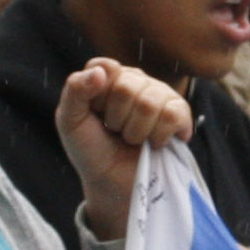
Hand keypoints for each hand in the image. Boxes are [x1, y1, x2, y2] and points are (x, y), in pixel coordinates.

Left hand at [58, 57, 192, 240]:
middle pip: (127, 87)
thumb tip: (101, 71)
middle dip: (116, 119)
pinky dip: (158, 137)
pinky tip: (153, 142)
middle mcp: (136, 79)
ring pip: (149, 103)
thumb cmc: (91, 149)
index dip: (98, 97)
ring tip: (133, 139)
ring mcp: (160, 94)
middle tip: (115, 131)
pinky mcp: (180, 112)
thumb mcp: (70, 121)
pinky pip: (172, 115)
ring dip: (136, 132)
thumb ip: (75, 90)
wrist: (113, 182)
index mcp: (109, 76)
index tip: (95, 113)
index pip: (106, 67)